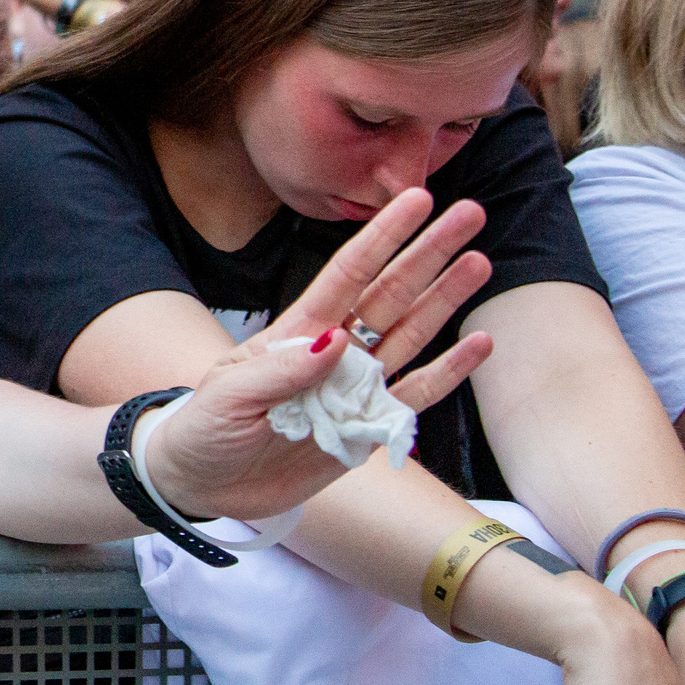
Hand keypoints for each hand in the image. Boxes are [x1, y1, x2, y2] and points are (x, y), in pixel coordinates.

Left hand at [144, 190, 494, 517]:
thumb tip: (338, 340)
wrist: (204, 485)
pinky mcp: (368, 428)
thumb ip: (282, 370)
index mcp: (296, 332)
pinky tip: (479, 343)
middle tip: (471, 213)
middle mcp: (334, 351)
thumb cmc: (205, 429)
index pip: (347, 274)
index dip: (383, 237)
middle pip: (390, 293)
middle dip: (429, 254)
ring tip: (479, 263)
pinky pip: (416, 396)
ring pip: (411, 334)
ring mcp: (354, 387)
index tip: (417, 198)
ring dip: (445, 300)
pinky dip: (448, 372)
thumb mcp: (230, 395)